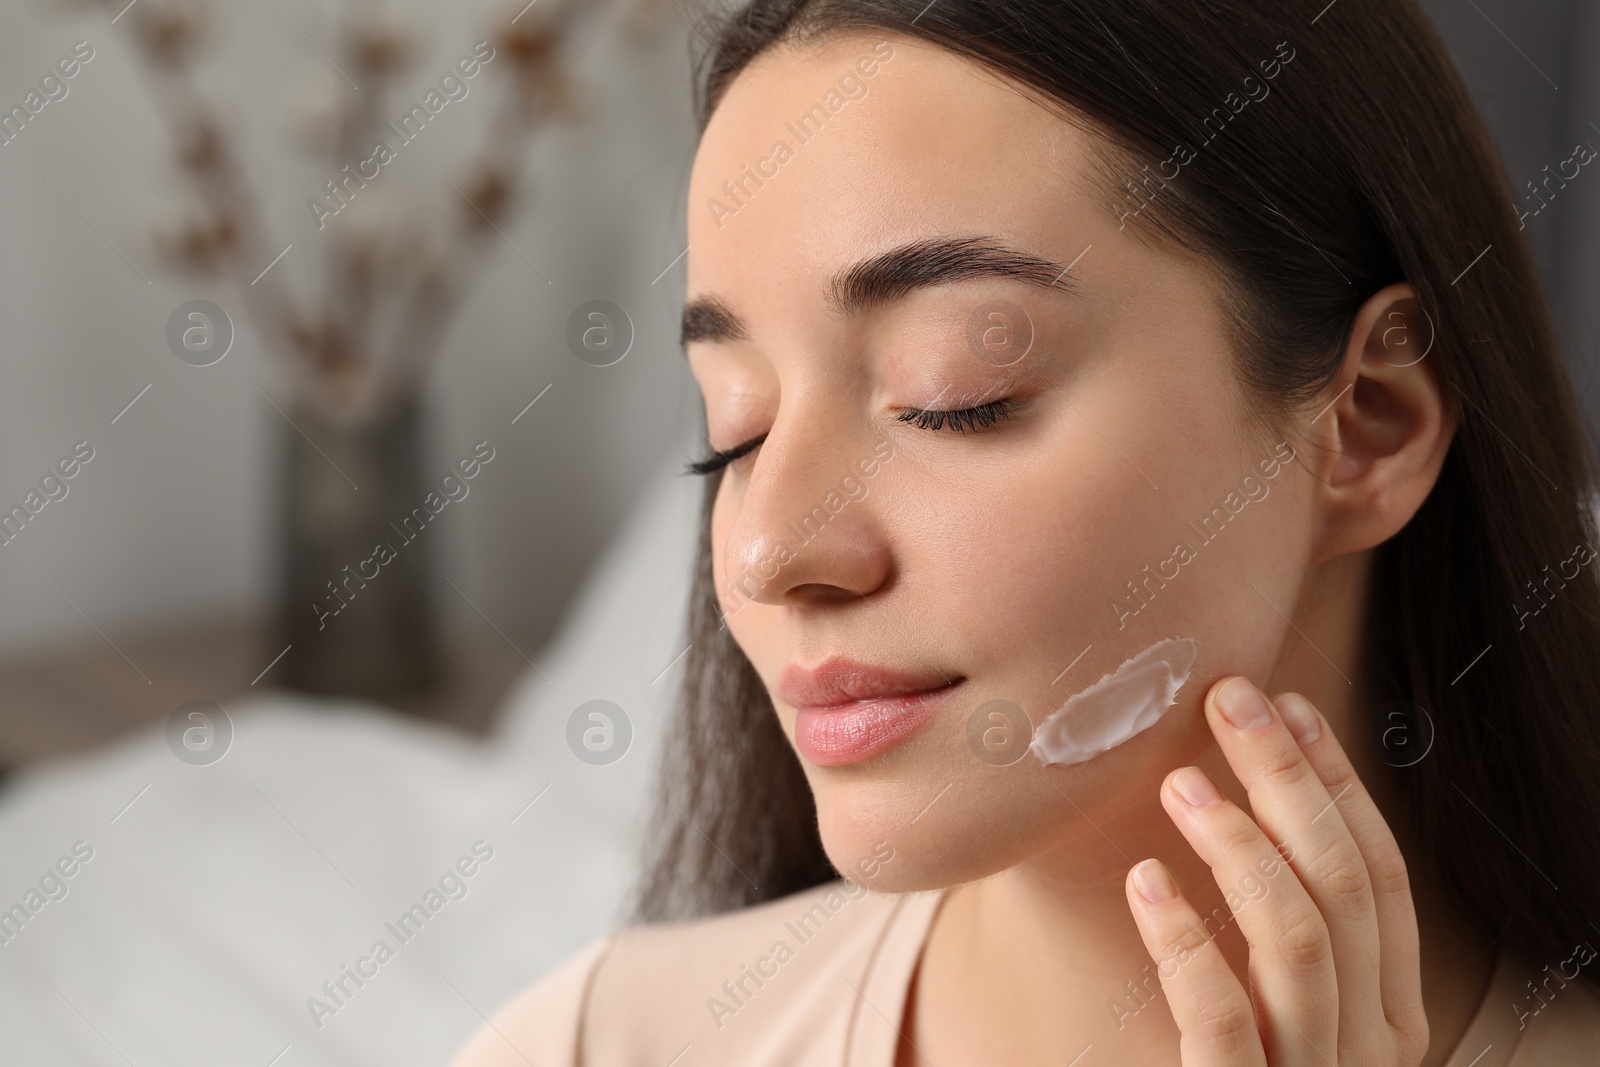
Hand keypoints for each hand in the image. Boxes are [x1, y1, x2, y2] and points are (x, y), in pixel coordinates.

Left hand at [1122, 676, 1429, 1064]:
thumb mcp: (1284, 1013)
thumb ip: (1281, 935)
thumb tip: (1237, 801)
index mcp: (1388, 1015)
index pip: (1379, 878)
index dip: (1337, 786)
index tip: (1289, 710)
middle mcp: (1370, 1048)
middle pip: (1342, 887)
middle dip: (1289, 782)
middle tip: (1231, 701)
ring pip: (1296, 938)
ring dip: (1239, 843)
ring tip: (1181, 781)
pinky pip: (1222, 1019)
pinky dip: (1185, 942)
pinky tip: (1145, 881)